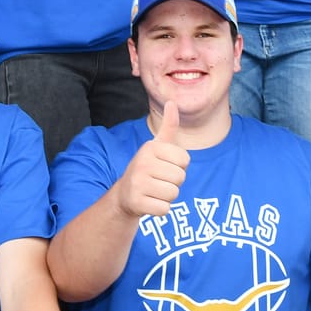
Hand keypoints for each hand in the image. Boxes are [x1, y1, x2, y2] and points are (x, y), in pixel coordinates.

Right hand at [115, 100, 188, 216]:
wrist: (125, 194)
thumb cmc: (148, 168)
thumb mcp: (158, 146)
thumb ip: (169, 125)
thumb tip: (172, 101)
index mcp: (150, 147)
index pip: (185, 161)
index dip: (179, 167)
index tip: (164, 166)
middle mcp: (142, 163)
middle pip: (180, 178)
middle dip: (174, 183)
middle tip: (158, 181)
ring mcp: (138, 183)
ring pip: (174, 194)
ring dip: (168, 196)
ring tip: (154, 191)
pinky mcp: (137, 202)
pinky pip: (165, 209)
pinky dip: (161, 209)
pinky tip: (149, 202)